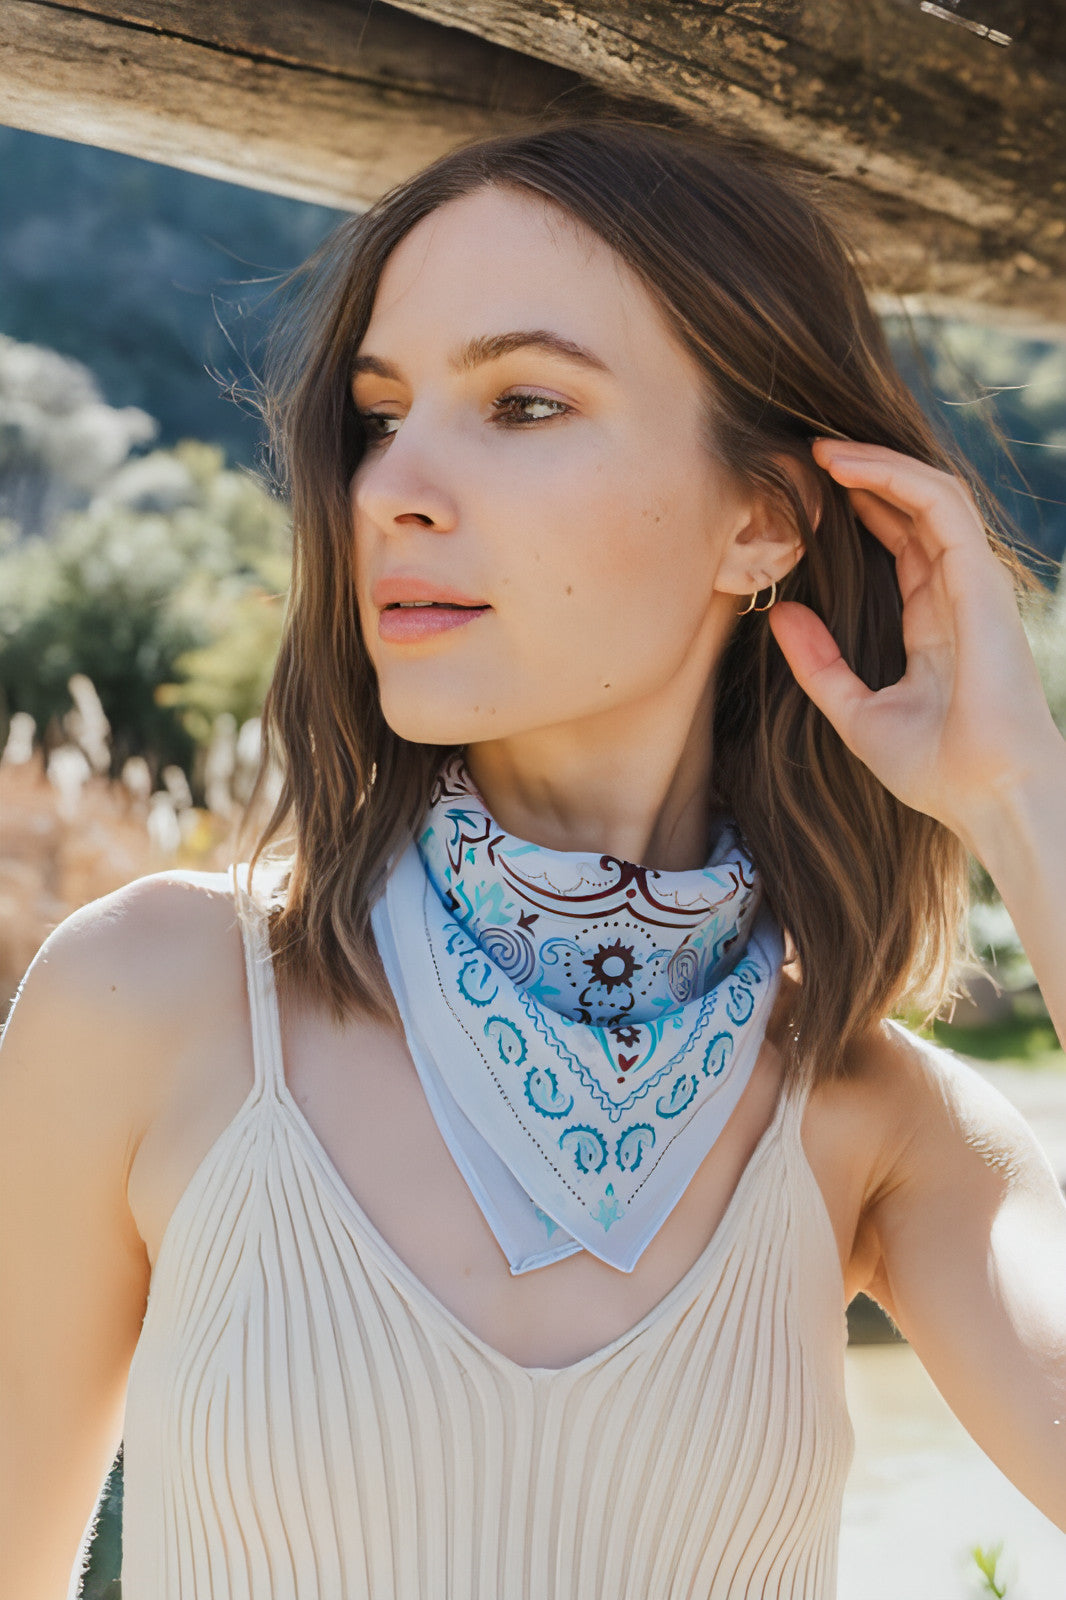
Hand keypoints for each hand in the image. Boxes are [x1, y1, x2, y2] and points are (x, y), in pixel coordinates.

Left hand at [769, 438, 1061, 845]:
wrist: (989, 797)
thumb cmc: (938, 770)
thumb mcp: (856, 711)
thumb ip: (819, 664)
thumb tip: (780, 612)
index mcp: (936, 624)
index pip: (904, 545)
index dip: (865, 510)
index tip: (813, 492)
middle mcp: (958, 595)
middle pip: (916, 510)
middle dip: (867, 476)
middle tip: (809, 455)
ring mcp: (973, 583)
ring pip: (931, 494)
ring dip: (877, 464)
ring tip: (821, 450)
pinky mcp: (980, 579)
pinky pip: (941, 506)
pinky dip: (895, 477)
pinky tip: (849, 468)